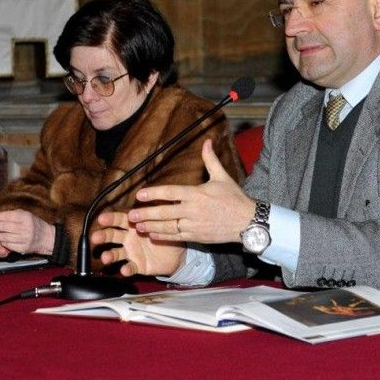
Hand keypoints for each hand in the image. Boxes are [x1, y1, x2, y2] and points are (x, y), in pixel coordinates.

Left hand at [0, 209, 54, 257]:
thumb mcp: (26, 215)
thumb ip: (12, 214)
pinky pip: (8, 245)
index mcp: (25, 217)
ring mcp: (24, 239)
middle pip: (3, 227)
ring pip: (4, 237)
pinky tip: (0, 240)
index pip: (6, 216)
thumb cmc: (34, 224)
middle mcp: (25, 227)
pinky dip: (2, 242)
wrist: (47, 237)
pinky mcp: (23, 248)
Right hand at [93, 211, 184, 276]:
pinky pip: (130, 268)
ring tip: (105, 257)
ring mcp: (131, 253)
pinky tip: (124, 270)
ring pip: (116, 253)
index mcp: (133, 225)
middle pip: (112, 236)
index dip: (110, 219)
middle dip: (103, 236)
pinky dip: (126, 270)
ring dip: (109, 255)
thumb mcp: (164, 220)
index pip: (119, 220)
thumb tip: (155, 195)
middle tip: (95, 237)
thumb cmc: (167, 233)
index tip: (101, 219)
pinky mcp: (137, 266)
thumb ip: (156, 210)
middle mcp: (128, 239)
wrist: (177, 253)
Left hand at [126, 139, 254, 242]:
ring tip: (137, 226)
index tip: (139, 195)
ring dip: (151, 226)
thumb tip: (207, 142)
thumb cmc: (235, 199)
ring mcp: (195, 225)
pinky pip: (177, 237)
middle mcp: (194, 210)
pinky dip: (163, 237)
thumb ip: (210, 160)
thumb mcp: (223, 177)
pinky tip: (152, 235)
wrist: (248, 222)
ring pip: (168, 227)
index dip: (154, 193)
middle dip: (146, 214)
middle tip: (131, 215)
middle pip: (165, 212)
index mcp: (197, 193)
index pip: (171, 192)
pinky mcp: (197, 236)